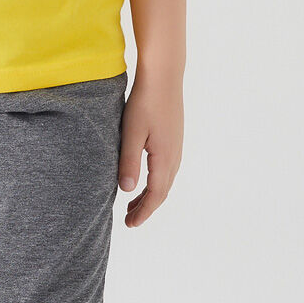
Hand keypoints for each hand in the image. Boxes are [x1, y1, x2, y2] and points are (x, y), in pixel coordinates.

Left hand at [117, 66, 183, 227]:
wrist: (164, 76)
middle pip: (162, 191)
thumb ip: (129, 162)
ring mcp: (177, 147)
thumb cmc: (145, 103)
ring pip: (165, 180)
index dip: (143, 212)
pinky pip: (166, 169)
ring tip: (132, 203)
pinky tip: (144, 178)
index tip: (130, 225)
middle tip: (128, 219)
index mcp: (165, 158)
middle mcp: (175, 156)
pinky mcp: (174, 139)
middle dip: (146, 207)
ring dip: (150, 194)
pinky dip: (155, 181)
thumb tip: (126, 190)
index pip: (155, 195)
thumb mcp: (131, 133)